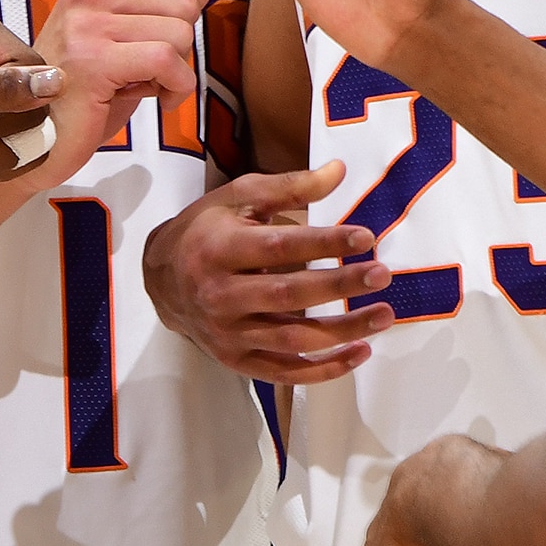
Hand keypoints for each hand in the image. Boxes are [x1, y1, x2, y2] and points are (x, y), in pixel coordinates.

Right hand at [20, 0, 220, 186]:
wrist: (41, 137)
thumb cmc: (84, 90)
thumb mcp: (132, 34)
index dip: (183, 10)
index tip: (160, 39)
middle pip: (184, 1)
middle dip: (181, 44)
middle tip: (153, 70)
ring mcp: (86, 25)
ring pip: (179, 32)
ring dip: (177, 70)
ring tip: (148, 85)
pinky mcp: (93, 61)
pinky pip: (166, 61)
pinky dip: (177, 88)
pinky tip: (160, 100)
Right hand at [142, 161, 394, 383]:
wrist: (160, 279)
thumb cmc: (206, 229)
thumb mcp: (239, 197)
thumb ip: (289, 187)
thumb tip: (339, 171)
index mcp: (218, 249)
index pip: (279, 248)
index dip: (324, 243)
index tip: (365, 237)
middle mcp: (219, 295)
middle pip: (288, 295)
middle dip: (339, 286)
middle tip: (382, 274)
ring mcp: (227, 333)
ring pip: (292, 341)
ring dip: (343, 331)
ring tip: (384, 315)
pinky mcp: (235, 360)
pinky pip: (284, 373)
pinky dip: (324, 370)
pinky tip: (360, 353)